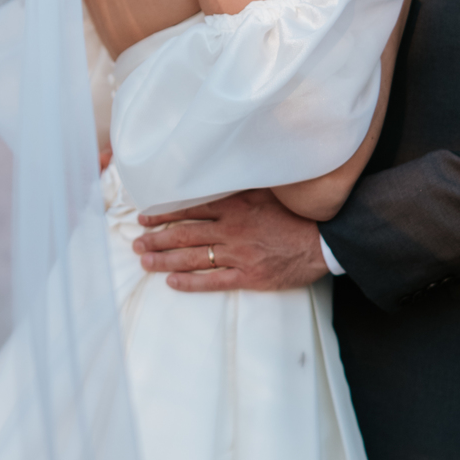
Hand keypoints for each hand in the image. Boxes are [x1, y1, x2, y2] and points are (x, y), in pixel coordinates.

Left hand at [133, 189, 329, 291]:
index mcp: (236, 206)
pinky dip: (190, 282)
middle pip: (185, 234)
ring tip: (144, 261)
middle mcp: (232, 230)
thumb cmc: (297, 215)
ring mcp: (238, 255)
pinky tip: (171, 282)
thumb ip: (241, 188)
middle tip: (136, 242)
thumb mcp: (268, 191)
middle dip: (157, 238)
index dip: (164, 213)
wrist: (323, 242)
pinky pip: (212, 281)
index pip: (191, 208)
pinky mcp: (248, 277)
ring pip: (192, 258)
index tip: (145, 216)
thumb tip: (218, 177)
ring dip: (164, 260)